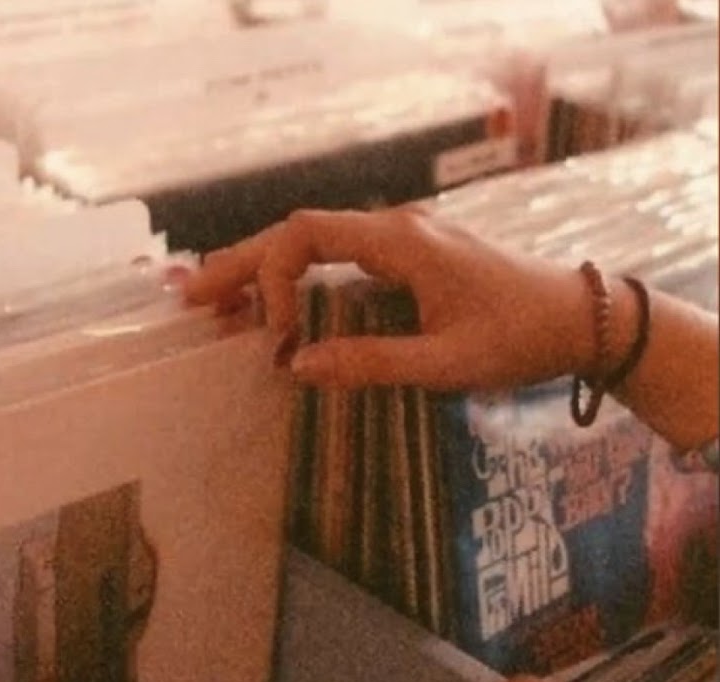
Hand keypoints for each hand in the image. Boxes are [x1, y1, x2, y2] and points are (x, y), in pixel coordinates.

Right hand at [186, 207, 612, 390]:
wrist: (576, 318)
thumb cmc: (519, 339)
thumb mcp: (446, 362)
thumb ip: (371, 362)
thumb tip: (297, 368)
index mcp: (400, 242)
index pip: (306, 235)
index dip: (273, 278)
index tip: (276, 336)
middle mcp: (394, 229)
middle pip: (297, 232)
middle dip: (242, 264)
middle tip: (189, 297)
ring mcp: (400, 240)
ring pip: (313, 243)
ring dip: (263, 270)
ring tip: (215, 301)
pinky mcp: (407, 259)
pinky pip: (337, 258)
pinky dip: (297, 280)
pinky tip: (276, 306)